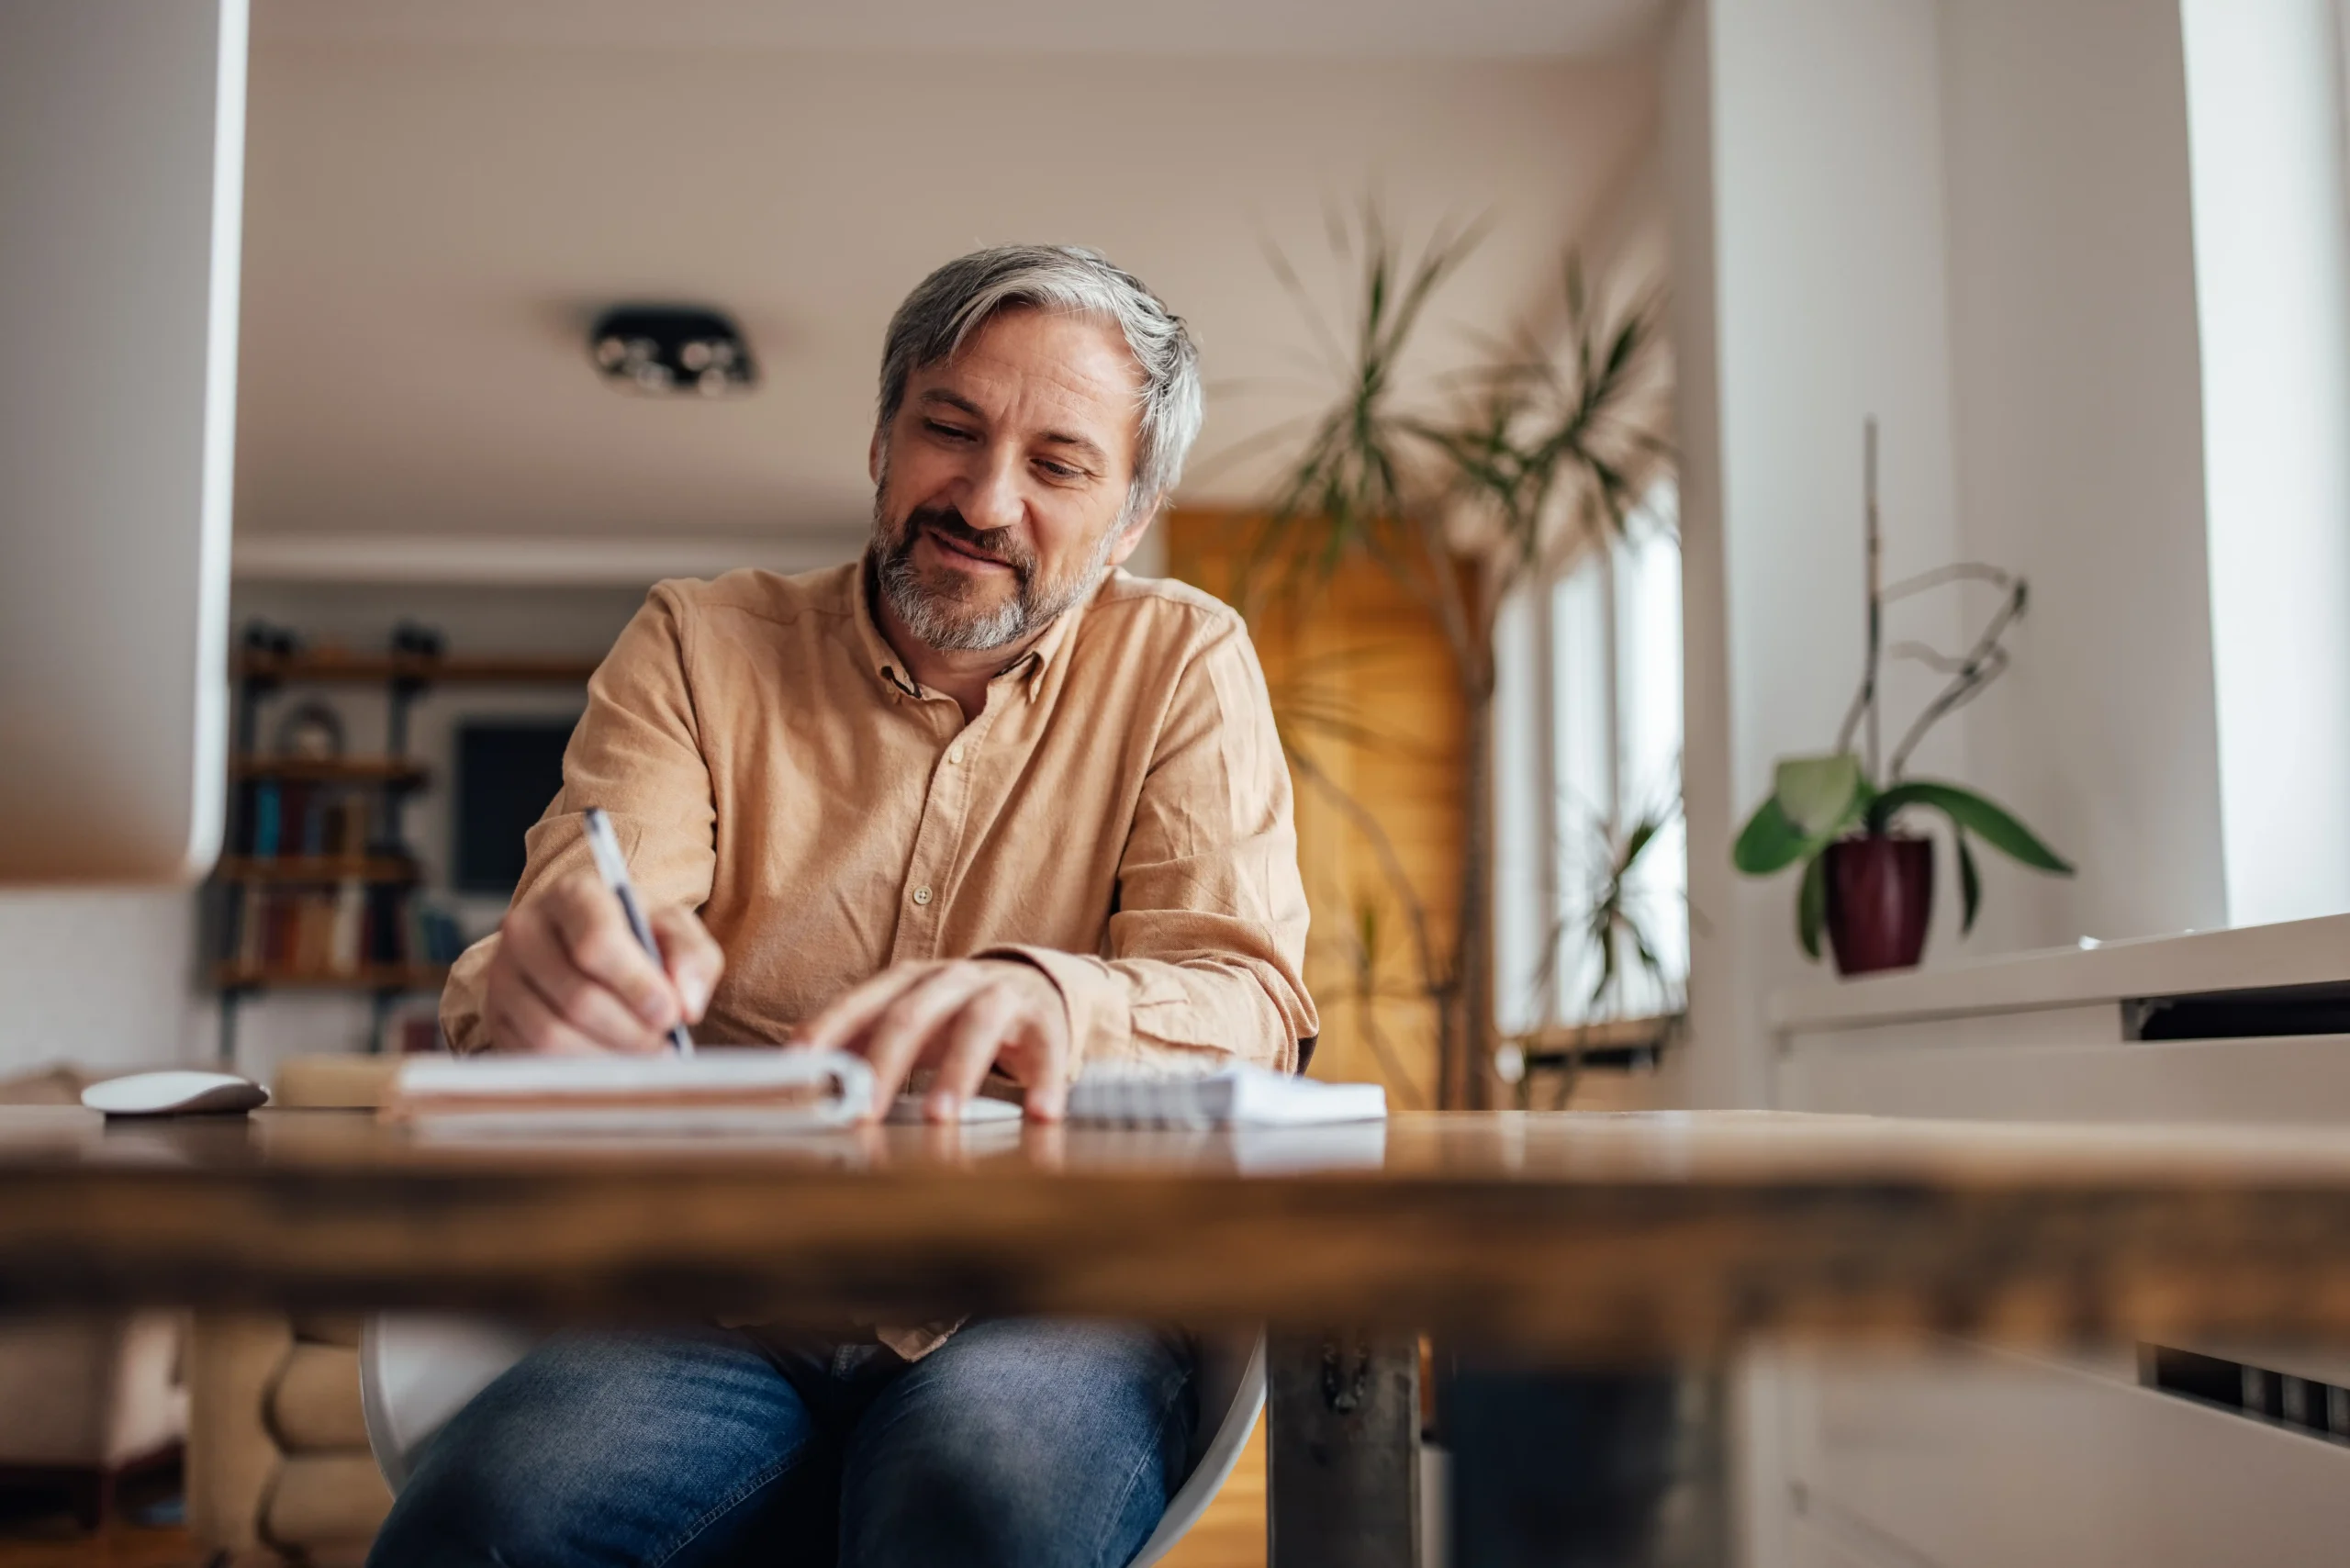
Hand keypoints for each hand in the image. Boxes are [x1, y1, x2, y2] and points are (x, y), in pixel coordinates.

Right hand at [483, 868, 722, 1053]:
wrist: (584, 945)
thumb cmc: (635, 936)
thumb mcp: (673, 930)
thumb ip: (691, 957)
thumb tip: (687, 1004)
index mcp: (572, 895)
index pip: (596, 943)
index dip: (637, 985)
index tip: (672, 1014)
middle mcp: (526, 928)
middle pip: (577, 996)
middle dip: (630, 1031)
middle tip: (665, 1047)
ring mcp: (502, 974)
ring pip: (551, 1033)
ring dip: (607, 1056)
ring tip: (644, 1059)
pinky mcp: (495, 1015)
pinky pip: (533, 1057)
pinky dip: (579, 1069)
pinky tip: (611, 1062)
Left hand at [797, 959, 1071, 1122]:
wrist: (1034, 985)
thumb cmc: (956, 1014)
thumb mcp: (908, 1022)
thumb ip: (859, 1043)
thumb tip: (800, 1074)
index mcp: (909, 981)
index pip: (861, 1003)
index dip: (828, 1032)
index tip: (801, 1066)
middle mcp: (952, 981)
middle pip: (913, 1015)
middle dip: (886, 1065)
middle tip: (866, 1112)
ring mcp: (1000, 995)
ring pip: (976, 1026)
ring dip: (956, 1073)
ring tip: (941, 1117)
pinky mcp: (1044, 1019)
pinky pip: (1046, 1049)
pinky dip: (1044, 1081)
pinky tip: (1039, 1115)